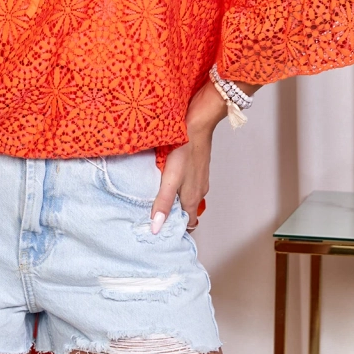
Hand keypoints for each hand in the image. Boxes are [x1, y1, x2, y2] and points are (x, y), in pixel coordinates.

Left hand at [149, 80, 227, 234]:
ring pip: (187, 196)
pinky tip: (165, 178)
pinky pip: (187, 182)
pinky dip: (177, 186)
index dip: (176, 229)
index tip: (161, 232)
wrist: (197, 121)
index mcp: (192, 197)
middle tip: (154, 216)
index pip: (188, 224)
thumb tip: (156, 229)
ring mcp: (199, 177)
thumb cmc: (184, 148)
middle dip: (174, 216)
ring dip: (175, 200)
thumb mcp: (170, 178)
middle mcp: (199, 190)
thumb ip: (163, 203)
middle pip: (187, 211)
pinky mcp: (196, 165)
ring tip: (156, 199)